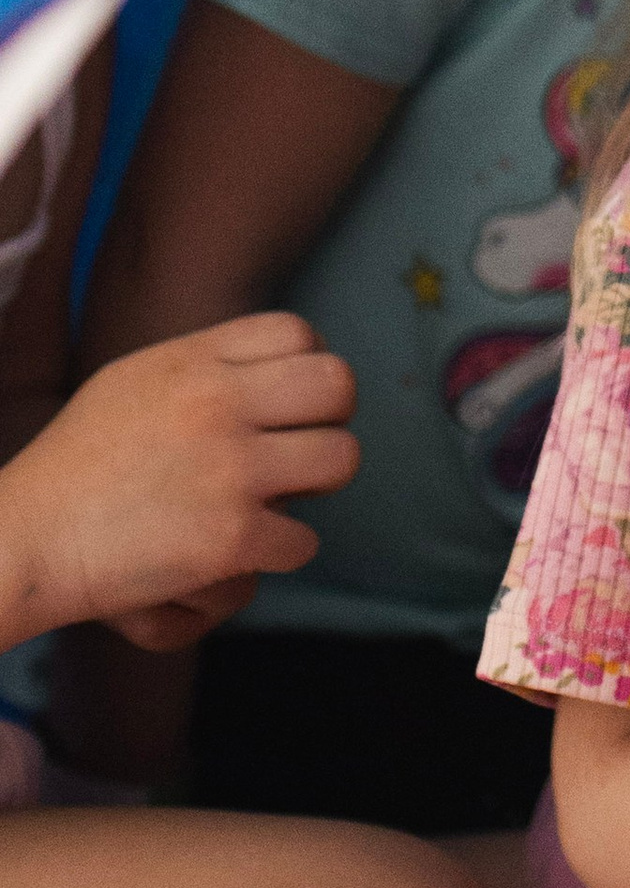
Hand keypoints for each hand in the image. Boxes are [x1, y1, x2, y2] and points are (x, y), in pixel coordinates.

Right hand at [0, 316, 358, 652]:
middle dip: (330, 423)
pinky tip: (239, 551)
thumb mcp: (134, 384)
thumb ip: (205, 368)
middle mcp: (217, 403)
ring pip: (341, 460)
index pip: (298, 334)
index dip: (306, 371)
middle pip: (338, 386)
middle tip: (297, 454)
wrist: (26, 539)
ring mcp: (229, 469)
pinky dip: (279, 553)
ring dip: (315, 489)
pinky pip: (305, 540)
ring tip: (277, 501)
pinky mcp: (231, 535)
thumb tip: (280, 367)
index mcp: (192, 361)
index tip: (285, 407)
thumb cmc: (79, 468)